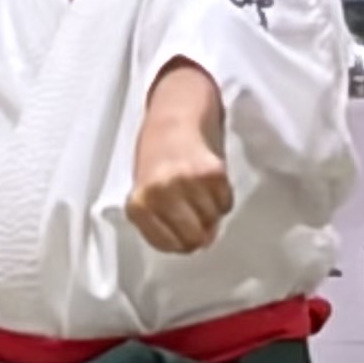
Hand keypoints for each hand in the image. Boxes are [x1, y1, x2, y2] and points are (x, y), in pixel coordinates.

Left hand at [125, 64, 231, 254]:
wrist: (173, 117)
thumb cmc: (156, 158)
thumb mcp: (145, 193)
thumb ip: (163, 222)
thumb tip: (201, 242)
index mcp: (138, 204)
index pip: (168, 245)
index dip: (181, 243)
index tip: (184, 234)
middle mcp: (160, 194)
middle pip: (193, 238)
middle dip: (200, 233)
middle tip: (199, 219)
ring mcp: (186, 183)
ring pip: (212, 221)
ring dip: (211, 213)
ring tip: (200, 194)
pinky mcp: (211, 172)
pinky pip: (225, 203)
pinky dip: (222, 198)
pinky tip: (210, 184)